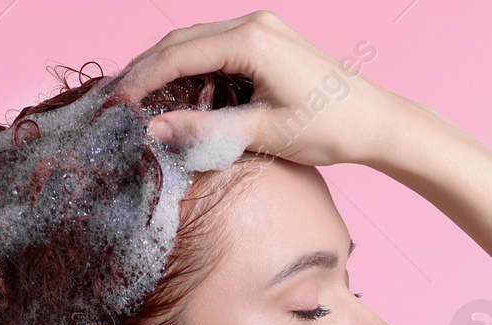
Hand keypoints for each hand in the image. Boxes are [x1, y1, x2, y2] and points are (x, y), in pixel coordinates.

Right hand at [108, 10, 402, 167]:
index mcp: (250, 40)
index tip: (115, 106)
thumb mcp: (260, 132)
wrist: (376, 122)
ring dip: (167, 70)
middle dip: (146, 70)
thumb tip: (153, 129)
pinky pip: (217, 49)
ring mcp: (262, 29)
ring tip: (140, 101)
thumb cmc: (328, 129)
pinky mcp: (268, 41)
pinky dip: (193, 70)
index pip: (177, 55)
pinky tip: (181, 97)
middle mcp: (254, 24)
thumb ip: (203, 129)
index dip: (141, 80)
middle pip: (181, 41)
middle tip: (117, 102)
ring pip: (196, 42)